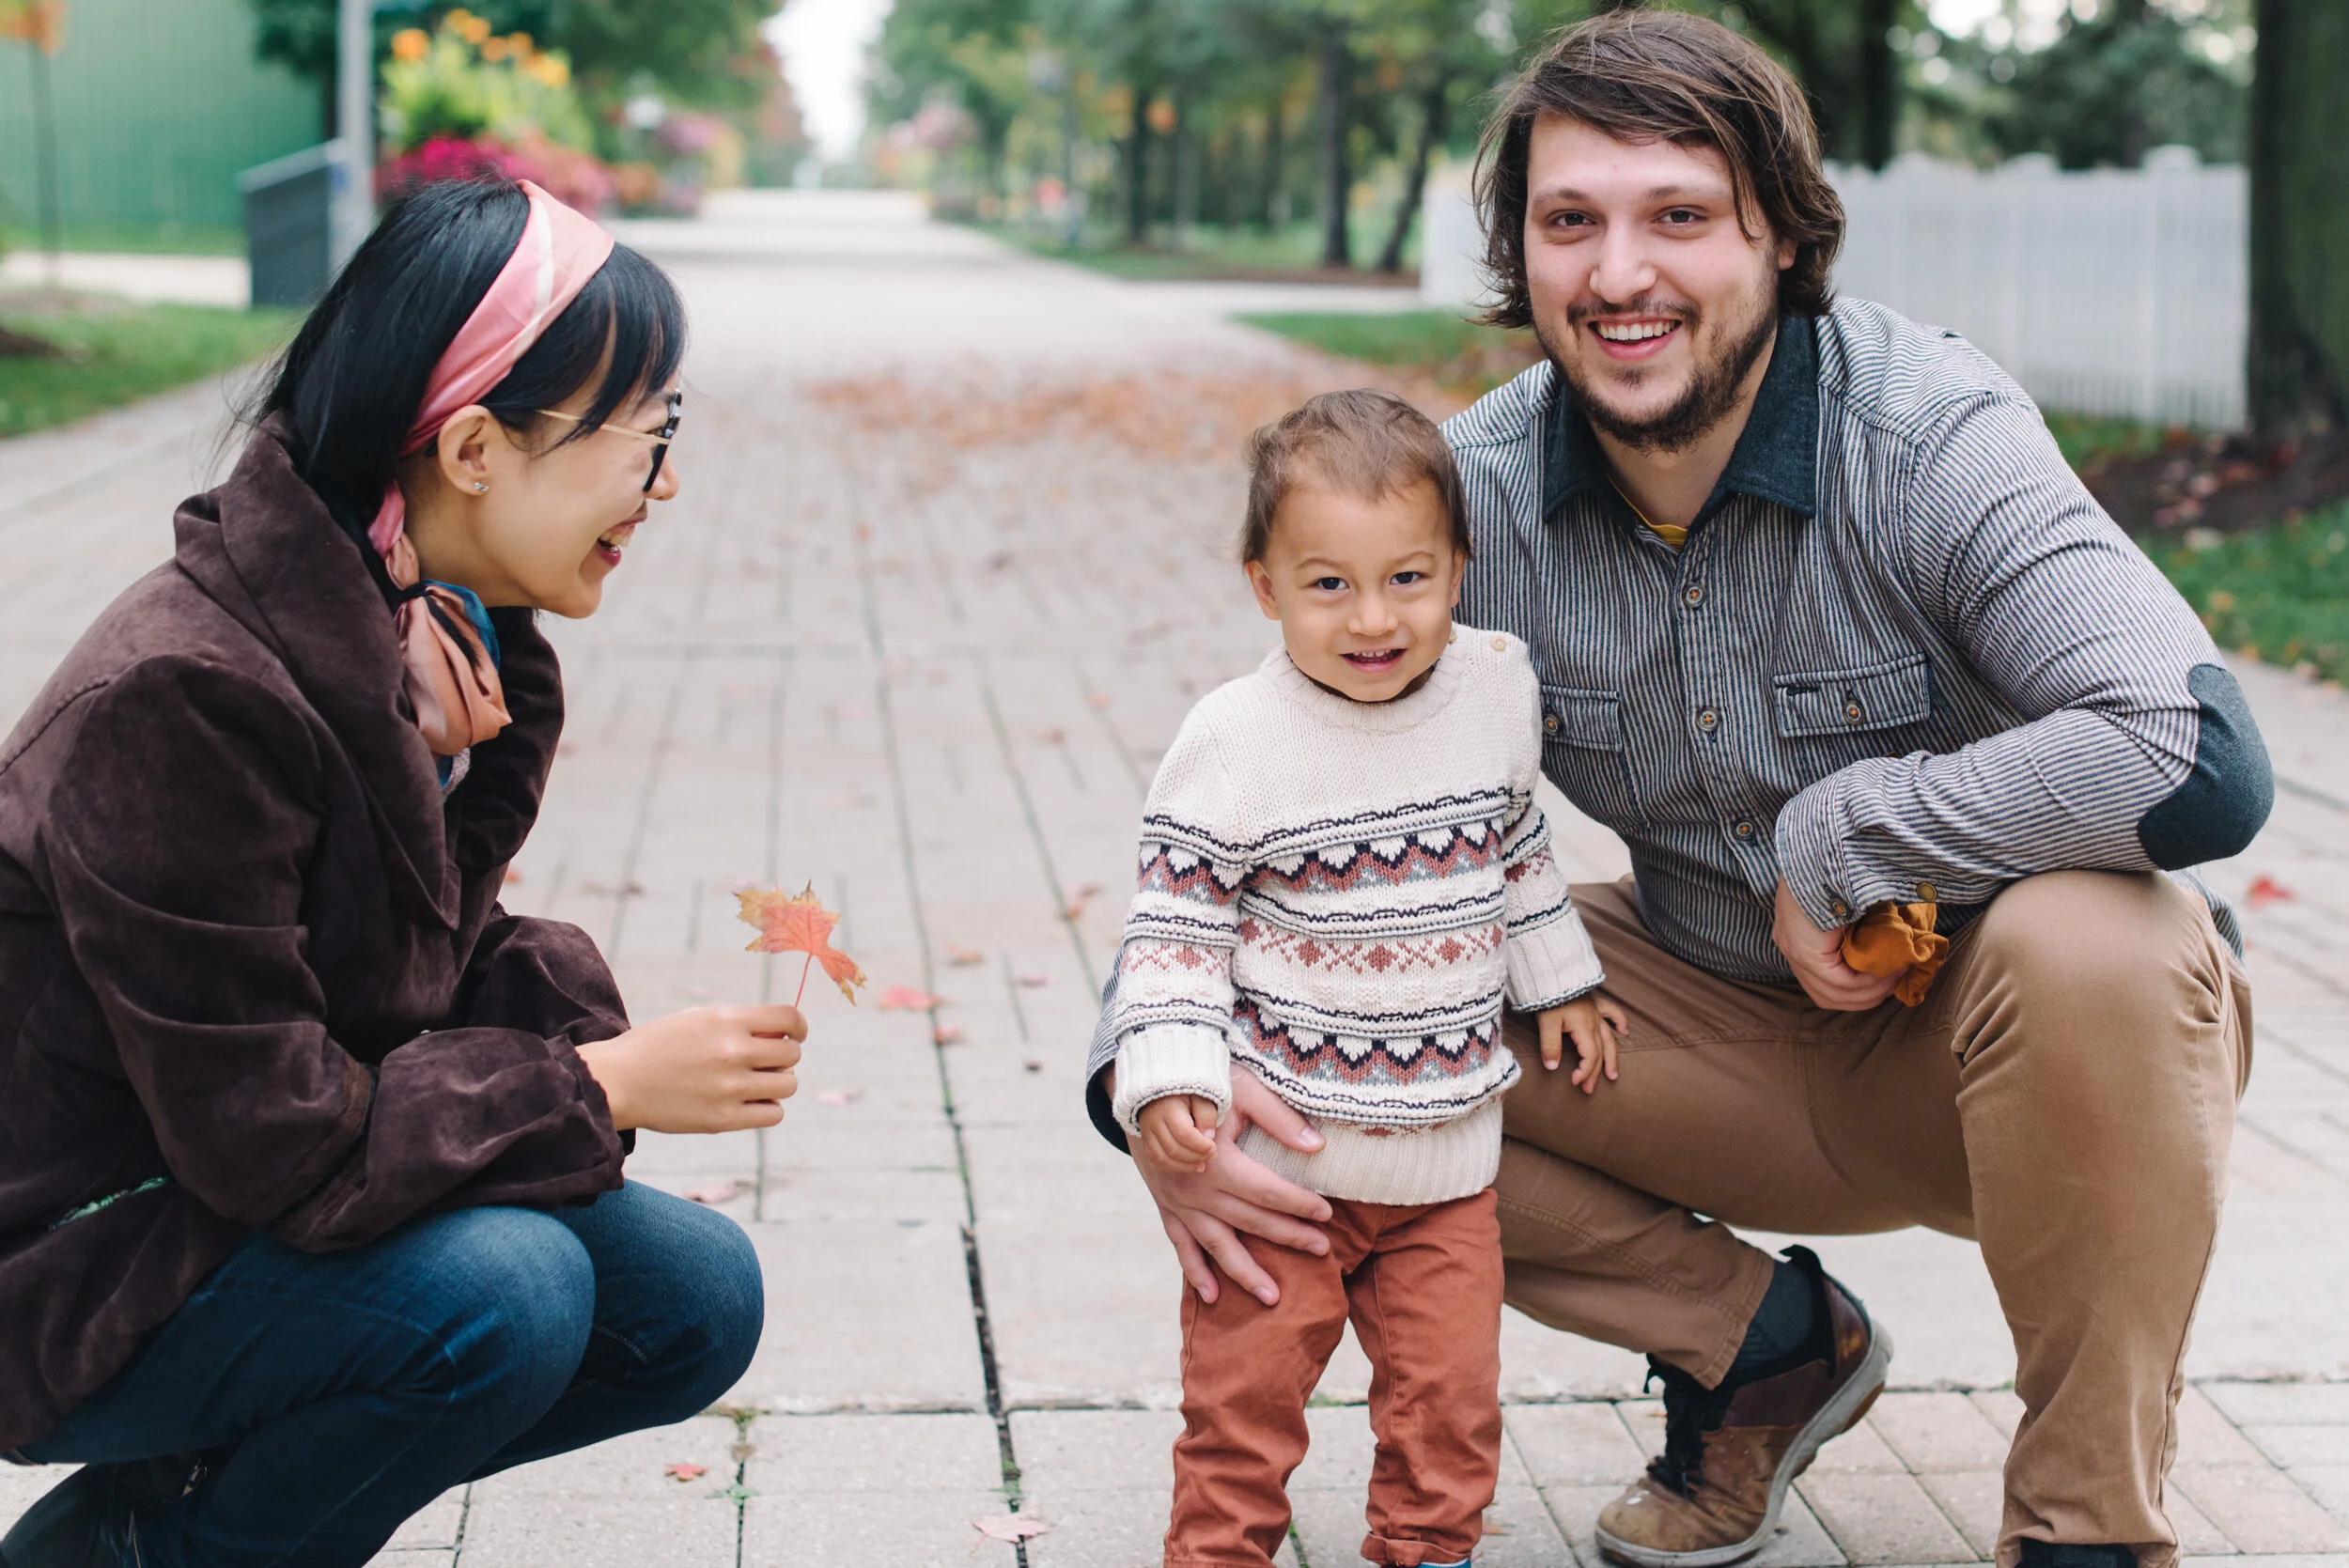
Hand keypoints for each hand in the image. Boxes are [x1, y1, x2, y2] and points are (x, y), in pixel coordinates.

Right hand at [576, 1005, 804, 1132]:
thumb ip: (739, 1023)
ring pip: (788, 1085)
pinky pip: (773, 1114)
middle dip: (783, 1057)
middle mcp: (732, 1052)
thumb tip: (781, 1034)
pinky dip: (767, 1108)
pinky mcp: (723, 1119)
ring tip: (754, 1083)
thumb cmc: (657, 1047)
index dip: (798, 1027)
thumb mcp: (697, 1019)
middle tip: (763, 1062)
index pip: (789, 1018)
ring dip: (777, 1083)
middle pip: (792, 1054)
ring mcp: (729, 1088)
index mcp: (726, 1020)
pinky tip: (748, 1103)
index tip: (793, 1035)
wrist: (617, 1081)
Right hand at [1115, 1066, 1332, 1306]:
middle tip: (1322, 1251)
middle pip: (1251, 1222)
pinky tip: (1212, 1297)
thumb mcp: (1241, 1091)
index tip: (1326, 1214)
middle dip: (1289, 1237)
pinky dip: (1195, 1271)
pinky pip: (1181, 1245)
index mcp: (1219, 1163)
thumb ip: (1278, 1119)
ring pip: (1217, 1245)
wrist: (1144, 1093)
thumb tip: (1317, 1146)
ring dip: (1246, 1273)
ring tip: (1272, 1298)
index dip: (1299, 1204)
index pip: (1269, 1192)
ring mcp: (1180, 1203)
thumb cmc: (1199, 1085)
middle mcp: (1199, 1190)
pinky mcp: (1166, 1206)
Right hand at [1136, 1094, 1218, 1173]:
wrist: (1162, 1091)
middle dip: (1195, 1157)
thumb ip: (1207, 1114)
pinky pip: (1155, 1160)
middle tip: (1211, 1156)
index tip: (1214, 1147)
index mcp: (1168, 1107)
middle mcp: (1153, 1121)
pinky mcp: (1145, 1140)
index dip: (1201, 1145)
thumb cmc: (1186, 1094)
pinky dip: (1172, 1167)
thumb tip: (1209, 1137)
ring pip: (1162, 1158)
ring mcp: (1146, 1132)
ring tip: (1201, 1165)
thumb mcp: (1201, 1096)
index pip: (1184, 1133)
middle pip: (1173, 1148)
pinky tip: (1187, 1166)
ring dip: (1184, 1166)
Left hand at [1538, 992, 1628, 1093]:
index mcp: (1584, 1028)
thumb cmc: (1548, 997)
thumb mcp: (1547, 1023)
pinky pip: (1612, 1012)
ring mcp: (1595, 1012)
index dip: (1584, 1072)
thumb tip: (1552, 1067)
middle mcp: (1594, 1022)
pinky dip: (1619, 1021)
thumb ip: (1550, 1046)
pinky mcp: (1594, 1002)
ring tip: (1613, 1074)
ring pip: (1609, 1038)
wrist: (1552, 973)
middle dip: (1595, 1072)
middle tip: (1590, 1089)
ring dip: (1612, 1057)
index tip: (1575, 1083)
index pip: (1590, 1056)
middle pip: (1599, 1052)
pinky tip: (1624, 1030)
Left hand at [1771, 881, 1896, 1010]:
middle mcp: (1790, 946)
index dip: (1855, 989)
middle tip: (1895, 984)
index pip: (1820, 981)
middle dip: (1866, 996)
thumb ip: (1862, 926)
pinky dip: (1870, 982)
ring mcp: (1795, 952)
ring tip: (1898, 974)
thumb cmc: (1843, 868)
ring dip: (1872, 990)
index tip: (1886, 979)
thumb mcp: (1851, 902)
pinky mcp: (1806, 953)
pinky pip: (1843, 982)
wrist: (1826, 851)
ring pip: (1835, 994)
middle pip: (1826, 994)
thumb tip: (1894, 944)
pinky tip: (1890, 970)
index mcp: (1796, 934)